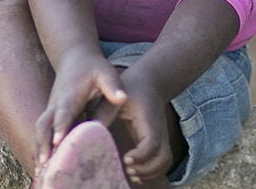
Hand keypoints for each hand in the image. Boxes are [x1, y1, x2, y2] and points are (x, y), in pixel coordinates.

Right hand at [34, 49, 126, 172]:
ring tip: (39, 173)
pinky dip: (40, 150)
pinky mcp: (51, 116)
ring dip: (38, 150)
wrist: (74, 57)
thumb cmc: (93, 67)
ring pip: (39, 132)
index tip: (58, 141)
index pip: (63, 112)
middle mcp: (56, 104)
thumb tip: (122, 99)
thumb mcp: (106, 71)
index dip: (60, 126)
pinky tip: (42, 168)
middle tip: (43, 164)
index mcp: (69, 95)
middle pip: (43, 125)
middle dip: (42, 144)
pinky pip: (42, 135)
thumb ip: (113, 85)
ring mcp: (51, 111)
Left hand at [92, 67, 172, 183]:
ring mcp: (162, 136)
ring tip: (130, 173)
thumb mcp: (115, 97)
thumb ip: (104, 113)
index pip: (152, 144)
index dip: (141, 156)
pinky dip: (152, 171)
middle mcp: (159, 130)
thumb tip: (90, 131)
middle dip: (147, 169)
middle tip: (127, 169)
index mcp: (149, 120)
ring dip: (150, 172)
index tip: (125, 158)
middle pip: (164, 158)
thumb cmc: (132, 87)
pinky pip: (163, 161)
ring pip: (165, 162)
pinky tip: (135, 172)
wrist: (150, 81)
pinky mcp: (159, 140)